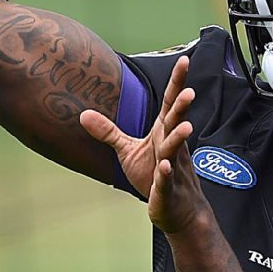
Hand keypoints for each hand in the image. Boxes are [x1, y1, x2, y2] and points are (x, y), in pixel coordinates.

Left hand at [80, 56, 209, 233]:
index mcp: (163, 134)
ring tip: (185, 126)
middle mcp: (170, 147)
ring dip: (179, 138)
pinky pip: (166, 180)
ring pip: (175, 150)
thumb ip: (109, 132)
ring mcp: (172, 168)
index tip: (185, 60)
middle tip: (190, 92)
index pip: (171, 104)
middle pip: (176, 122)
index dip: (178, 83)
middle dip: (182, 107)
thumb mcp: (128, 151)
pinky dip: (165, 174)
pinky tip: (164, 167)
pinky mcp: (167, 189)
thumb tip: (82, 114)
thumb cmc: (155, 176)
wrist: (178, 211)